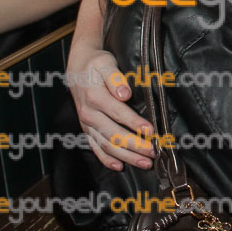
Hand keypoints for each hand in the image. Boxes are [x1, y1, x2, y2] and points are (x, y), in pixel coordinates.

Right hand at [67, 49, 154, 170]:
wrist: (77, 68)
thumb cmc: (96, 65)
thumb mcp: (105, 64)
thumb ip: (115, 79)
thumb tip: (125, 94)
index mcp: (95, 97)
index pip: (118, 113)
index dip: (135, 123)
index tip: (151, 131)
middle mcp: (89, 114)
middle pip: (114, 134)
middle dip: (135, 146)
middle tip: (153, 152)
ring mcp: (87, 124)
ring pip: (107, 145)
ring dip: (126, 156)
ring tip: (145, 163)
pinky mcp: (87, 130)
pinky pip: (95, 148)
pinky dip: (107, 159)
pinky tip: (120, 166)